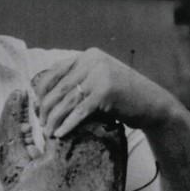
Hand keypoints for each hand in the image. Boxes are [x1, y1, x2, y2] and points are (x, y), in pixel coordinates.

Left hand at [34, 48, 175, 137]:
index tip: (37, 108)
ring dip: (54, 120)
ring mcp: (99, 75)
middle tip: (41, 125)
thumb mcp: (98, 80)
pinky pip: (79, 111)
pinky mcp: (105, 92)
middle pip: (58, 88)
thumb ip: (77, 81)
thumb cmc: (122, 96)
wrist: (152, 104)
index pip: (54, 72)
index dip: (42, 92)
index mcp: (88, 55)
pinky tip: (60, 134)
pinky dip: (68, 124)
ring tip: (48, 133)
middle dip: (46, 109)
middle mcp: (92, 61)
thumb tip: (43, 95)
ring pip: (66, 101)